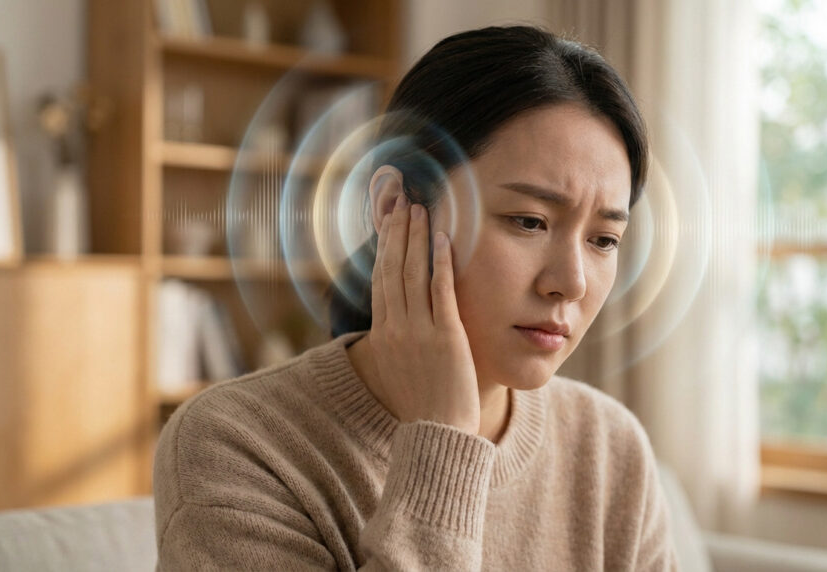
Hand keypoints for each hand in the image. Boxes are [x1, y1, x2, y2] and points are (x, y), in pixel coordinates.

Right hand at [368, 194, 480, 434]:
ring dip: (416, 239)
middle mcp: (396, 330)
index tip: (389, 223)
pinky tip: (443, 238)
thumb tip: (393, 327)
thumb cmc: (423, 408)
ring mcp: (419, 333)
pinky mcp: (445, 338)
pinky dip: (440, 263)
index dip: (385, 249)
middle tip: (403, 203)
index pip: (381, 282)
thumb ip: (395, 344)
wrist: (436, 435)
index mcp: (383, 336)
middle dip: (397, 233)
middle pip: (392, 270)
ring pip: (412, 274)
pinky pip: (441, 292)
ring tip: (420, 210)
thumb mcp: (398, 372)